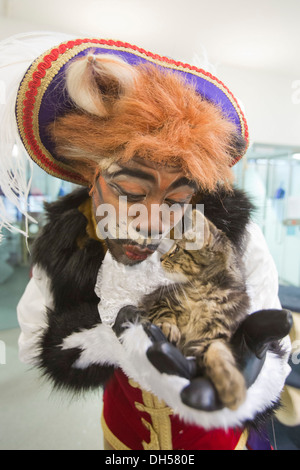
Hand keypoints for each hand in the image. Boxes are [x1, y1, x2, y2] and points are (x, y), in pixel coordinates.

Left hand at [114, 306, 292, 411]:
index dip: (202, 394)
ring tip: (147, 334)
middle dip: (169, 365)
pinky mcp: (159, 343)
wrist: (218, 337)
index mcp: (217, 381)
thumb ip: (264, 330)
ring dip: (153, 346)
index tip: (191, 394)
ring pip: (160, 358)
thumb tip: (285, 319)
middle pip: (179, 374)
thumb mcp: (254, 339)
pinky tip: (128, 314)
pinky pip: (145, 337)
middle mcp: (191, 375)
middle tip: (158, 352)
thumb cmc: (241, 345)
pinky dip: (135, 327)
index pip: (211, 392)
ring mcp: (173, 360)